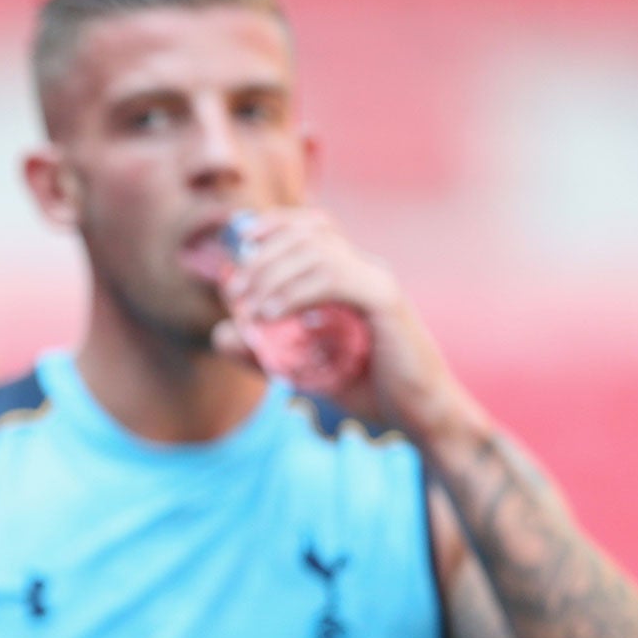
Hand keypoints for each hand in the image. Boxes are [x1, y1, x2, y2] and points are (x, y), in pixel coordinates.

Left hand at [211, 207, 466, 441]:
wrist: (416, 414)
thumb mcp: (300, 368)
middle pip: (309, 235)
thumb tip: (221, 332)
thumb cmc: (364, 388)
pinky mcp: (385, 300)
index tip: (242, 240)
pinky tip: (270, 315)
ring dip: (273, 275)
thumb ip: (260, 352)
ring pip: (317, 253)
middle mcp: (366, 269)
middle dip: (264, 257)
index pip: (315, 228)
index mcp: (351, 274)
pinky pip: (334, 279)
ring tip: (250, 310)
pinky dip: (295, 292)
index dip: (277, 223)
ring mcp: (378, 280)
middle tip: (235, 291)